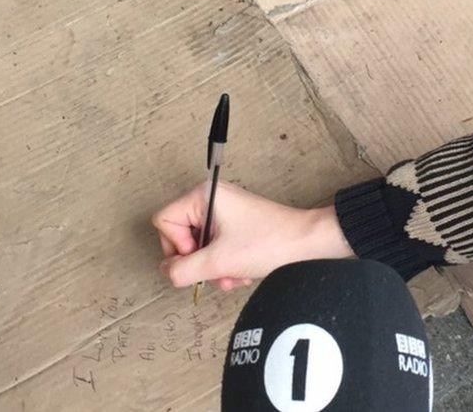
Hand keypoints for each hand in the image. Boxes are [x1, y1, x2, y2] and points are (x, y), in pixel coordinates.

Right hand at [152, 181, 353, 290]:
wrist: (308, 244)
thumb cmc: (269, 243)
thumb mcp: (218, 262)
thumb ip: (183, 270)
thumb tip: (166, 272)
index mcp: (204, 195)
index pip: (164, 221)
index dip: (176, 246)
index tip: (200, 256)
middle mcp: (211, 198)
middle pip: (180, 236)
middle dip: (198, 262)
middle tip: (216, 271)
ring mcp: (225, 212)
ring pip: (199, 246)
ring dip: (213, 268)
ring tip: (233, 276)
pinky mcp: (236, 225)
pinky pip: (216, 247)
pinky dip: (225, 265)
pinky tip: (241, 274)